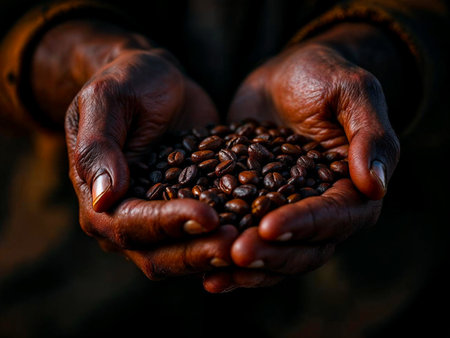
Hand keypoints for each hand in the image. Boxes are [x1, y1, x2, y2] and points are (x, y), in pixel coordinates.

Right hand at [65, 48, 237, 279]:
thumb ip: (99, 146)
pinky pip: (206, 238)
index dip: (168, 225)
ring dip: (216, 255)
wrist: (159, 81)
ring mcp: (159, 222)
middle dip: (198, 252)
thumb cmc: (130, 82)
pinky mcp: (188, 213)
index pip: (129, 225)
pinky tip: (259, 234)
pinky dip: (229, 241)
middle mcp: (126, 220)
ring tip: (254, 241)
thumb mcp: (108, 99)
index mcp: (98, 199)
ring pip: (184, 256)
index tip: (208, 216)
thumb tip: (104, 200)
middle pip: (158, 255)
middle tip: (238, 243)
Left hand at [204, 33, 400, 291]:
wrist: (286, 76)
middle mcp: (324, 210)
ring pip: (276, 253)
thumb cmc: (323, 75)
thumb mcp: (351, 91)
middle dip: (272, 254)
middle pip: (305, 248)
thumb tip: (376, 186)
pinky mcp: (258, 207)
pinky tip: (204, 272)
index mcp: (353, 187)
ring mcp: (289, 212)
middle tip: (236, 253)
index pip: (336, 216)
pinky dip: (229, 256)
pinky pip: (248, 239)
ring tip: (215, 272)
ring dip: (249, 268)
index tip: (270, 227)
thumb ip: (370, 134)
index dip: (306, 225)